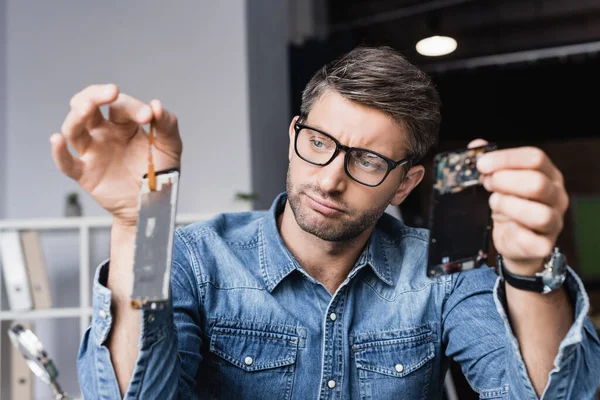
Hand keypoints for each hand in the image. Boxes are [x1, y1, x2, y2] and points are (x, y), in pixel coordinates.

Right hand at [51, 84, 182, 226]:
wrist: (155, 203)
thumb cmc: (160, 172)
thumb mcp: (170, 146)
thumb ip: (167, 124)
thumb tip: (156, 105)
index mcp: (124, 124)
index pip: (120, 105)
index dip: (133, 107)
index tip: (148, 117)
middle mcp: (103, 133)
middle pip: (87, 105)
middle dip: (95, 95)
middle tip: (111, 91)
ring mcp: (92, 152)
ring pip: (73, 129)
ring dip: (77, 116)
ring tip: (86, 108)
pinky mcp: (85, 174)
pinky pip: (66, 163)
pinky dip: (58, 152)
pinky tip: (57, 140)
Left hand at [468, 139, 568, 273]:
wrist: (514, 241)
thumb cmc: (509, 207)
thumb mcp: (499, 182)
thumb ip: (490, 163)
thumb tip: (475, 146)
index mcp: (548, 174)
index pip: (535, 158)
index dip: (506, 159)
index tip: (482, 164)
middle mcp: (556, 196)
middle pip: (536, 183)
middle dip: (504, 181)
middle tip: (487, 184)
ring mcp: (554, 221)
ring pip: (539, 213)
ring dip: (508, 206)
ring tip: (494, 203)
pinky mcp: (544, 245)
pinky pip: (531, 240)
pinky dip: (513, 232)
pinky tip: (505, 225)